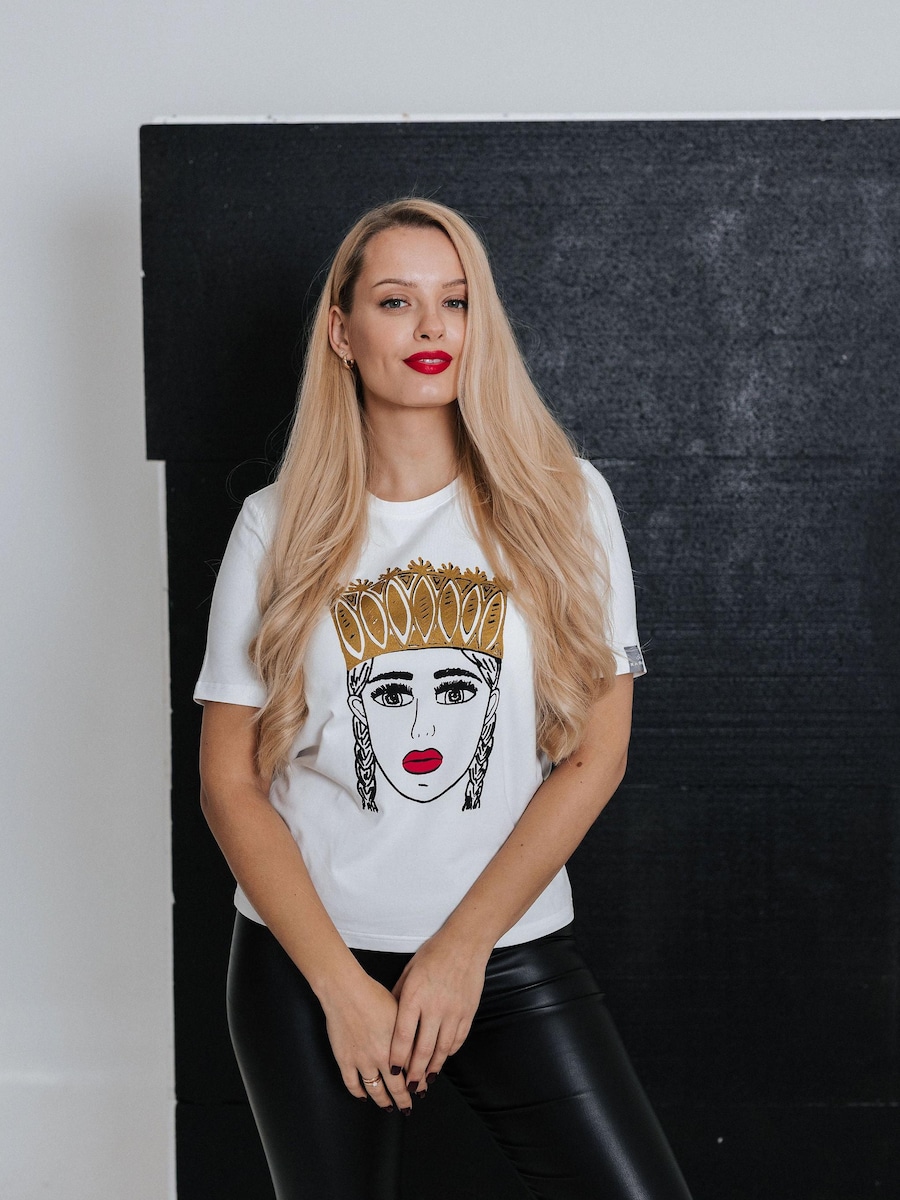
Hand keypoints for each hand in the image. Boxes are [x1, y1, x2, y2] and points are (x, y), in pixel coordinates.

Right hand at [320, 969, 412, 1110]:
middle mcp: (381, 1057)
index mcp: (398, 1044)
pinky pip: (352, 1084)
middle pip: (396, 1087)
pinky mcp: (344, 1060)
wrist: (345, 990)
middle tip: (408, 1108)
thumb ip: (408, 1031)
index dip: (418, 1083)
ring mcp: (361, 1061)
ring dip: (383, 1101)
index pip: (412, 1071)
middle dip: (404, 1100)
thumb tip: (417, 1042)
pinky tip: (364, 1096)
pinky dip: (359, 1093)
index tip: (421, 1089)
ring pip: (375, 1090)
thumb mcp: (400, 1010)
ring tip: (388, 1107)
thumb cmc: (373, 994)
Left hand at [388, 929, 489, 1093]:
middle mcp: (435, 1007)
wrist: (465, 943)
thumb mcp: (409, 972)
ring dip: (433, 1068)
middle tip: (409, 1089)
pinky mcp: (468, 1013)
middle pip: (423, 1049)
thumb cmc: (433, 955)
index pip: (404, 1036)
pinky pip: (457, 1040)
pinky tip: (441, 1060)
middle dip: (415, 1073)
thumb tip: (390, 1020)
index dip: (397, 1058)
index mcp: (415, 996)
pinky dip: (448, 1053)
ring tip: (425, 1082)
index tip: (392, 1073)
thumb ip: (399, 997)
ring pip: (442, 1049)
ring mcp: (454, 1012)